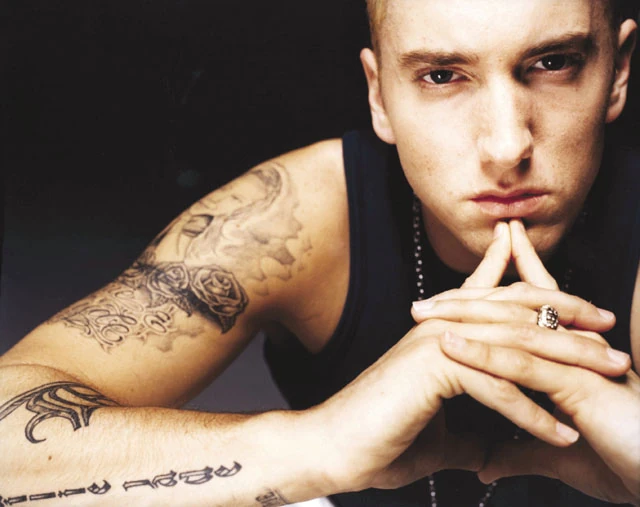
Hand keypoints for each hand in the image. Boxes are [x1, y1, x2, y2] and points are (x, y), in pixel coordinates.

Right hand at [314, 222, 624, 493]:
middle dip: (572, 321)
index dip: (543, 295)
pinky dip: (532, 415)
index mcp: (446, 333)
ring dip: (567, 363)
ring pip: (516, 345)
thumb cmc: (382, 438)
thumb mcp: (440, 435)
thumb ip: (468, 435)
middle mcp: (444, 327)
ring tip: (610, 377)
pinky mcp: (432, 369)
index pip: (500, 300)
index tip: (583, 305)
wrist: (335, 446)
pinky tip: (562, 435)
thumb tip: (490, 454)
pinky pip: (495, 387)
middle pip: (520, 314)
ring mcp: (437, 343)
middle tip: (613, 332)